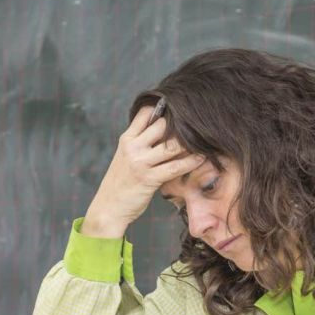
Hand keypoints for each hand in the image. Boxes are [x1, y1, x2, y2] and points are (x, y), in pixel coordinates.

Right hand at [82, 106, 204, 237]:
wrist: (108, 207)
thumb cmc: (122, 182)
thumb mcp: (127, 157)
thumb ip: (142, 143)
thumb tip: (167, 131)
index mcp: (127, 139)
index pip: (145, 113)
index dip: (163, 108)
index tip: (180, 108)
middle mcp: (133, 147)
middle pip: (162, 126)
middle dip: (181, 125)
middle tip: (200, 125)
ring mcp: (140, 162)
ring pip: (171, 145)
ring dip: (190, 143)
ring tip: (206, 140)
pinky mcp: (149, 178)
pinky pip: (175, 167)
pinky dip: (191, 162)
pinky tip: (202, 158)